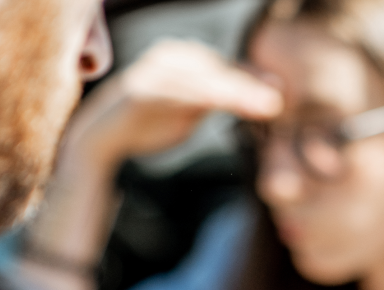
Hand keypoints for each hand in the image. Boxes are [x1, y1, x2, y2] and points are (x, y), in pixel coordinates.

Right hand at [64, 38, 281, 170]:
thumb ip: (220, 100)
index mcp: (185, 59)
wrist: (103, 138)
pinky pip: (177, 93)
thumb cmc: (151, 122)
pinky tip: (221, 104)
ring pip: (202, 80)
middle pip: (218, 70)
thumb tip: (262, 100)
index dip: (253, 80)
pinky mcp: (141, 90)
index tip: (280, 95)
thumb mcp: (193, 111)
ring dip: (233, 92)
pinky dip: (201, 98)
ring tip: (259, 108)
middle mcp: (171, 57)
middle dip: (248, 85)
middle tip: (278, 103)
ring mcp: (154, 71)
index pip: (226, 68)